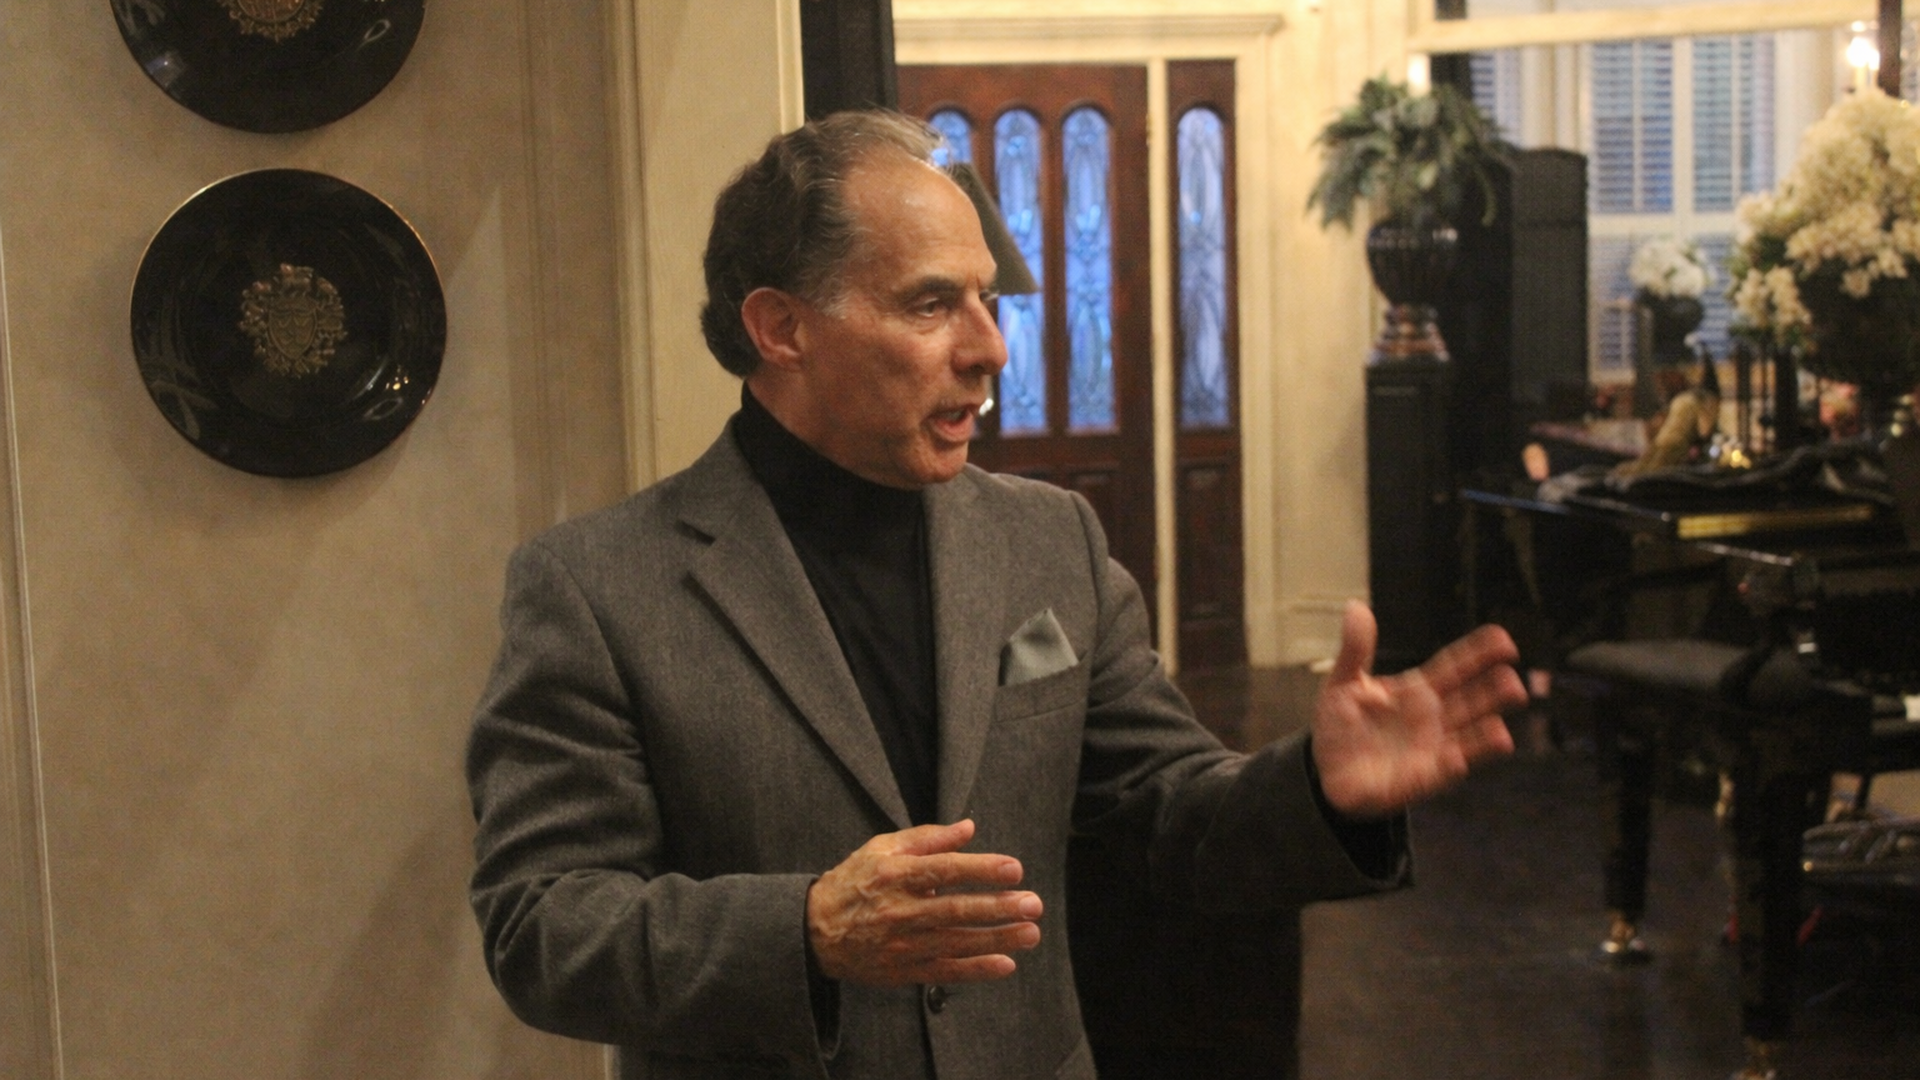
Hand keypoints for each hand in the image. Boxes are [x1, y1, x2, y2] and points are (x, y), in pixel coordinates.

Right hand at [806, 819, 1041, 986]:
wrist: (814, 931)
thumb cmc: (854, 882)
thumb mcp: (882, 849)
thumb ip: (928, 839)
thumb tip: (969, 828)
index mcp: (895, 874)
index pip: (944, 871)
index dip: (980, 869)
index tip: (1014, 868)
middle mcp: (899, 910)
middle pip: (955, 910)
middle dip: (997, 908)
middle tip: (1033, 904)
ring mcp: (901, 944)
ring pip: (955, 943)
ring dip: (996, 939)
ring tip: (1030, 933)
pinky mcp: (902, 971)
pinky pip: (944, 972)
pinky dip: (975, 970)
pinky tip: (1005, 964)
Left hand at [1311, 601, 1526, 817]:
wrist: (1324, 774)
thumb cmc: (1339, 727)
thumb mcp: (1342, 683)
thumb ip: (1355, 649)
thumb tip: (1356, 606)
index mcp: (1416, 690)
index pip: (1454, 667)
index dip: (1477, 653)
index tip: (1502, 638)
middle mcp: (1432, 718)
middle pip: (1471, 700)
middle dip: (1493, 690)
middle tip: (1512, 677)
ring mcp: (1432, 748)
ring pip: (1470, 735)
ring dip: (1488, 727)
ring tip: (1503, 725)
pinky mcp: (1423, 778)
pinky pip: (1446, 770)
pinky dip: (1456, 762)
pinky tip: (1462, 756)